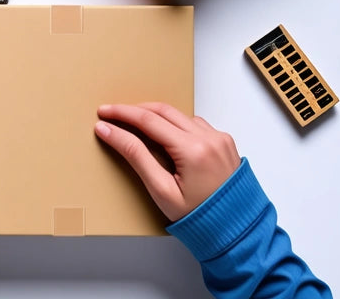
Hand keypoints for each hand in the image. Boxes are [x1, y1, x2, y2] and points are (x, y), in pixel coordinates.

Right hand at [95, 102, 239, 220]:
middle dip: (135, 109)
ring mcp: (220, 139)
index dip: (122, 113)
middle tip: (113, 113)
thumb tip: (109, 131)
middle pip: (164, 111)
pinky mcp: (225, 143)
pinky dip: (175, 124)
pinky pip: (195, 123)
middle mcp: (210, 138)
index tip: (104, 112)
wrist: (236, 231)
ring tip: (136, 124)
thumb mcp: (160, 190)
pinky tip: (165, 134)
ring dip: (156, 115)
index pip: (149, 120)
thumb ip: (135, 155)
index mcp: (194, 150)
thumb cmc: (199, 217)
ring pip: (180, 115)